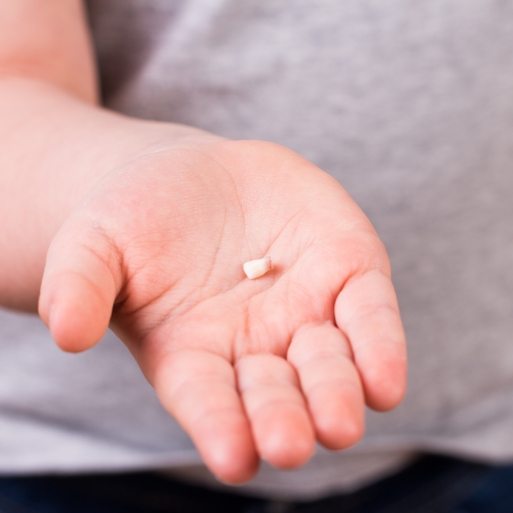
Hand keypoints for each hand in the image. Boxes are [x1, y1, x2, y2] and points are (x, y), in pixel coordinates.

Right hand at [39, 139, 406, 483]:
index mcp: (193, 354)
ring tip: (340, 421)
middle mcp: (255, 347)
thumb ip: (79, 284)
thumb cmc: (137, 217)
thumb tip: (68, 331)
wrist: (196, 177)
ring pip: (329, 365)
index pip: (208, 402)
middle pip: (275, 394)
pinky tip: (384, 380)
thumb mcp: (94, 241)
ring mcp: (304, 312)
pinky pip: (368, 314)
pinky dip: (379, 345)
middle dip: (283, 418)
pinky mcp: (343, 272)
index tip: (233, 457)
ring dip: (336, 393)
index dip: (219, 428)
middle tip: (290, 443)